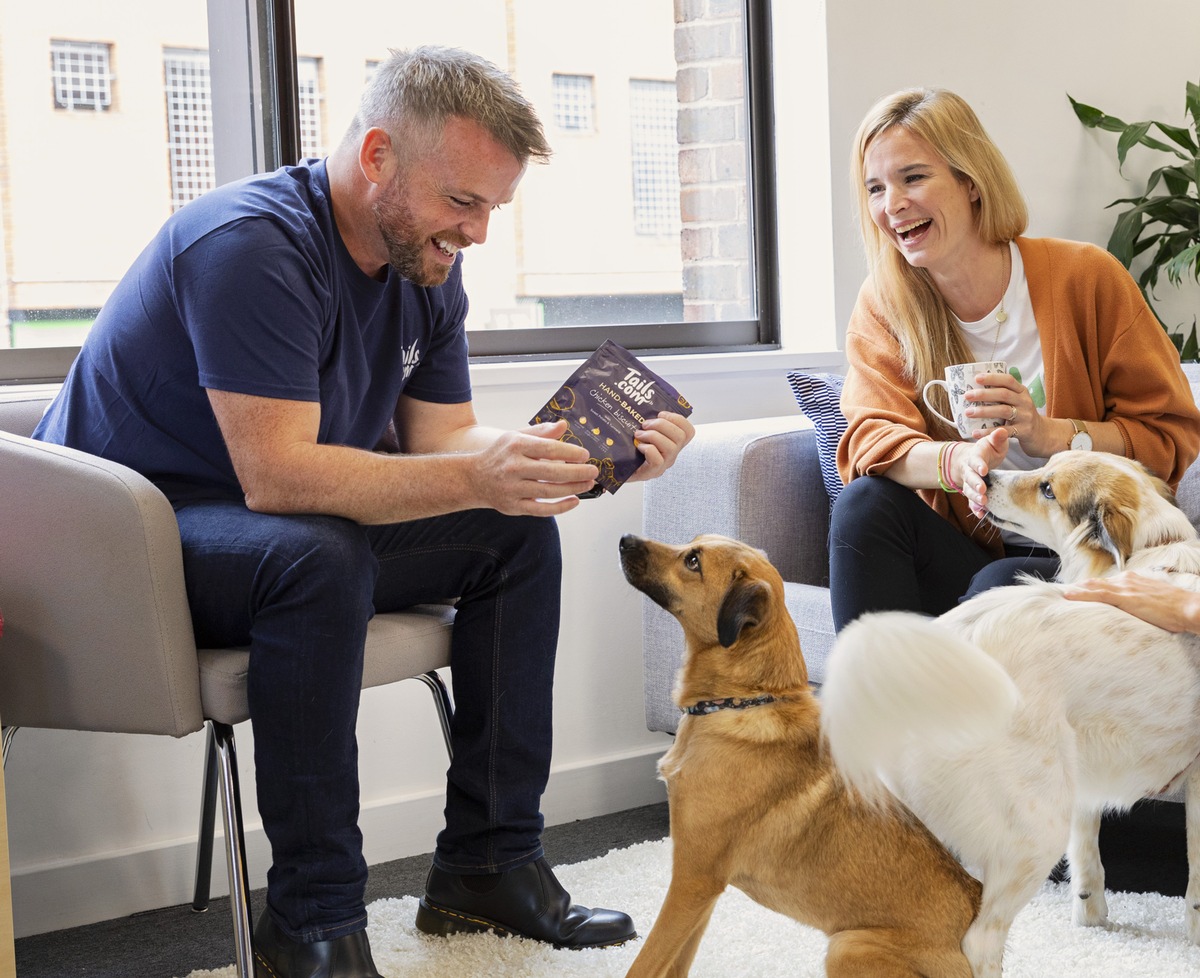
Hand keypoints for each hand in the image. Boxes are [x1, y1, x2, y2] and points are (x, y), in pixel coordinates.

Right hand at [474, 420, 598, 515]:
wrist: (472, 479)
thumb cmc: (499, 456)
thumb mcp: (516, 437)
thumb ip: (541, 432)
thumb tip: (563, 425)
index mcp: (516, 446)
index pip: (549, 449)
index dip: (570, 453)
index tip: (585, 455)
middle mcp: (513, 468)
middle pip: (552, 472)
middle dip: (577, 473)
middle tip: (593, 471)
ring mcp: (513, 489)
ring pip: (549, 492)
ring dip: (573, 489)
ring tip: (588, 484)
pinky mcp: (513, 507)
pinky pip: (541, 510)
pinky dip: (560, 507)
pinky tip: (574, 501)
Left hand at [623, 411, 695, 483]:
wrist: (618, 469)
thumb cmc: (631, 450)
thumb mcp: (643, 432)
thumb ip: (648, 422)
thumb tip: (642, 405)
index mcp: (672, 443)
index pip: (688, 431)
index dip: (678, 419)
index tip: (661, 414)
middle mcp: (672, 454)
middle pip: (680, 436)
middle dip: (662, 425)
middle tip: (645, 424)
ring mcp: (664, 465)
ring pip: (670, 447)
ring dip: (653, 436)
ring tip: (639, 434)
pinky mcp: (653, 472)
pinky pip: (658, 459)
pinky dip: (648, 449)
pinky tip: (638, 447)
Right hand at [952, 426, 1009, 517]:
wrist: (970, 459)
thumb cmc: (986, 450)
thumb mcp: (992, 442)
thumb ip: (997, 438)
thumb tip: (1002, 430)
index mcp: (975, 457)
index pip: (975, 461)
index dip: (978, 465)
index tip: (983, 470)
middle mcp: (969, 470)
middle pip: (970, 478)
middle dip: (975, 484)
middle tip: (982, 490)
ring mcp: (969, 482)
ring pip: (969, 491)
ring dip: (975, 497)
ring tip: (983, 503)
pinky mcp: (972, 492)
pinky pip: (971, 501)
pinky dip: (974, 508)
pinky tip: (980, 514)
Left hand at [964, 371, 1054, 455]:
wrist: (1041, 434)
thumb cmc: (1021, 416)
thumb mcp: (1016, 402)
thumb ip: (1001, 396)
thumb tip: (973, 390)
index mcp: (1021, 391)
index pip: (1008, 380)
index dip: (993, 378)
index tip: (976, 378)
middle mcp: (1025, 401)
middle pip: (1004, 394)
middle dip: (984, 394)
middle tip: (967, 395)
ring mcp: (1026, 416)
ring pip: (1004, 410)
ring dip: (984, 411)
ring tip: (968, 413)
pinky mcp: (1025, 431)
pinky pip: (1005, 430)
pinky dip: (989, 431)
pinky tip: (976, 432)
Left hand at [1063, 570, 1199, 633]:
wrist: (1187, 608)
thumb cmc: (1175, 609)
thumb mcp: (1154, 602)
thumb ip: (1139, 603)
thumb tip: (1132, 612)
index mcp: (1133, 580)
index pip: (1105, 584)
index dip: (1089, 588)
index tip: (1076, 592)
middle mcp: (1126, 580)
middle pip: (1096, 583)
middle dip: (1079, 589)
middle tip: (1063, 595)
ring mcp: (1124, 587)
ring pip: (1093, 587)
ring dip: (1075, 591)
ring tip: (1059, 596)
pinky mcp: (1124, 597)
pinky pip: (1097, 594)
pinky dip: (1081, 594)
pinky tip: (1068, 596)